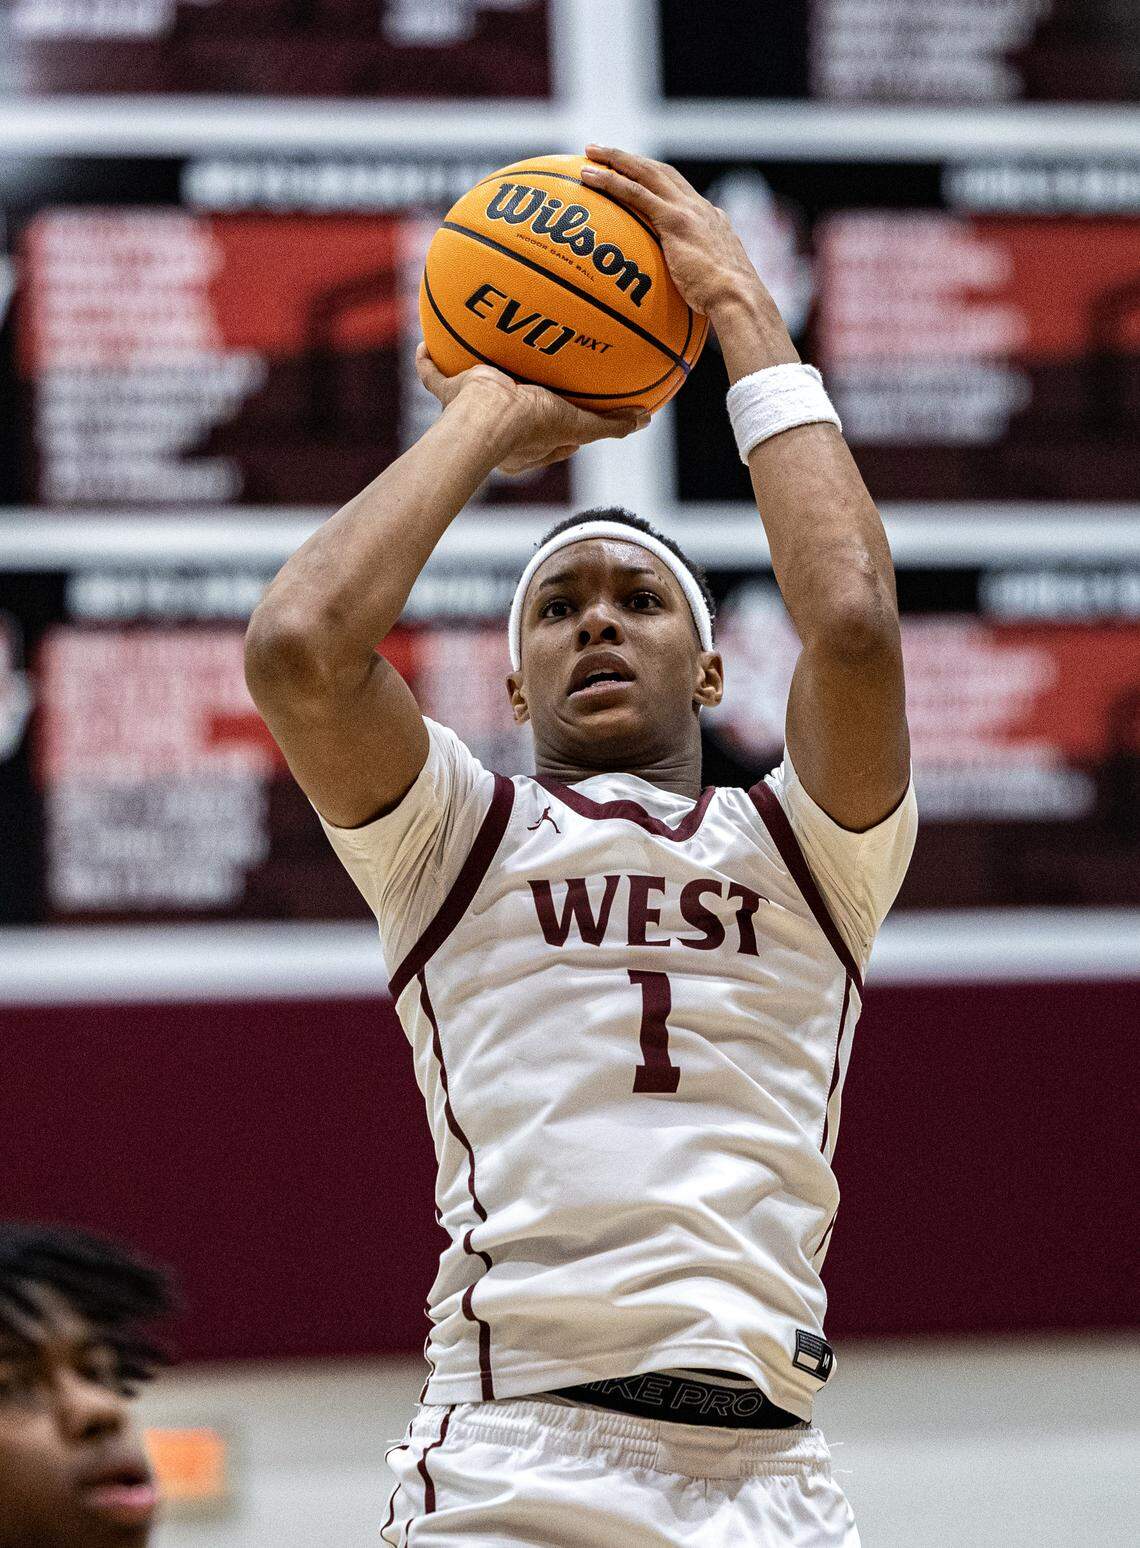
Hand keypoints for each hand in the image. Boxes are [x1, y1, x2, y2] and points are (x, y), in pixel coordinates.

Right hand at [415, 345, 647, 475]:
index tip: (569, 405)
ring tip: (480, 348)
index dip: (558, 419)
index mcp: (523, 443)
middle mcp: (495, 430)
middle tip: (529, 375)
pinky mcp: (449, 391)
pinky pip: (432, 374)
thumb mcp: (577, 425)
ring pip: (468, 390)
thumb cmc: (530, 426)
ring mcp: (469, 409)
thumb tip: (643, 420)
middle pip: (508, 410)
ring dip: (472, 373)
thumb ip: (609, 425)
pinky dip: (426, 360)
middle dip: (516, 394)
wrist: (487, 419)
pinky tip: (424, 342)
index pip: (546, 432)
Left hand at [580, 146, 778, 321]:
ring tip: (590, 152)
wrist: (738, 298)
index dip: (655, 178)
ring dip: (617, 159)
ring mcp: (688, 211)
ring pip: (646, 173)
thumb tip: (687, 297)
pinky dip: (612, 181)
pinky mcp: (675, 221)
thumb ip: (698, 279)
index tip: (636, 173)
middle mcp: (699, 208)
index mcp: (710, 219)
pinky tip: (590, 177)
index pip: (679, 189)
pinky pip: (636, 194)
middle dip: (632, 158)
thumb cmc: (727, 304)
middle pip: (661, 171)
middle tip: (604, 151)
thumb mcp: (714, 284)